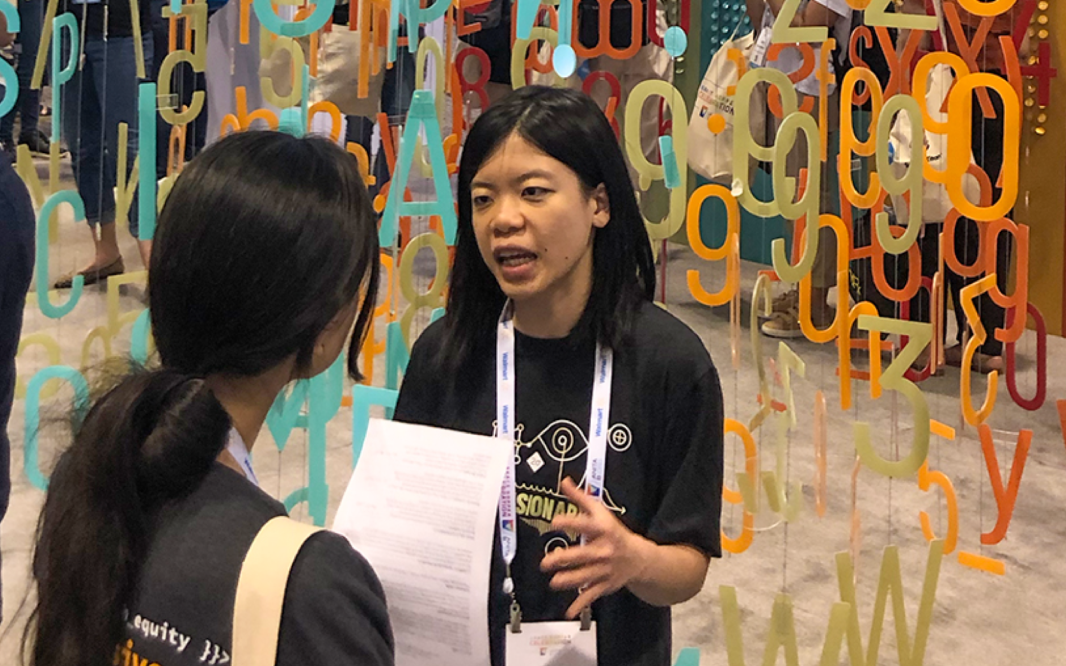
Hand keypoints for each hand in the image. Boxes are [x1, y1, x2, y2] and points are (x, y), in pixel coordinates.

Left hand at [539, 478, 651, 618]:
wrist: (639, 558)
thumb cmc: (614, 532)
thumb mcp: (600, 512)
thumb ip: (580, 498)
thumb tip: (563, 482)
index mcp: (602, 530)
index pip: (585, 525)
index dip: (570, 522)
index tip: (555, 522)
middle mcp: (604, 550)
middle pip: (583, 555)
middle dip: (565, 559)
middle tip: (547, 561)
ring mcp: (604, 569)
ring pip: (585, 576)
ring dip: (569, 580)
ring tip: (554, 583)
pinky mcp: (604, 584)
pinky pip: (591, 595)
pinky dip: (581, 605)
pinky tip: (569, 611)